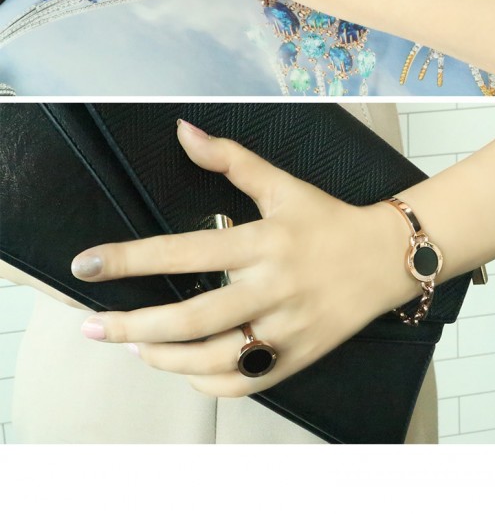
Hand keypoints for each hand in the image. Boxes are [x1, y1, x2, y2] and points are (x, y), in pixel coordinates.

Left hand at [71, 119, 409, 397]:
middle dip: (133, 327)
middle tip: (95, 327)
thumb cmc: (328, 220)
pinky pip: (244, 383)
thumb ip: (229, 159)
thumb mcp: (282, 185)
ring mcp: (287, 329)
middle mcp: (272, 289)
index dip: (128, 259)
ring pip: (214, 360)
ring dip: (165, 358)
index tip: (86, 264)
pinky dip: (206, 382)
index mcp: (261, 242)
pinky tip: (183, 368)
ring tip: (135, 347)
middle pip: (191, 320)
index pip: (182, 251)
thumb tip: (181, 131)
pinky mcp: (298, 357)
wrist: (389, 259)